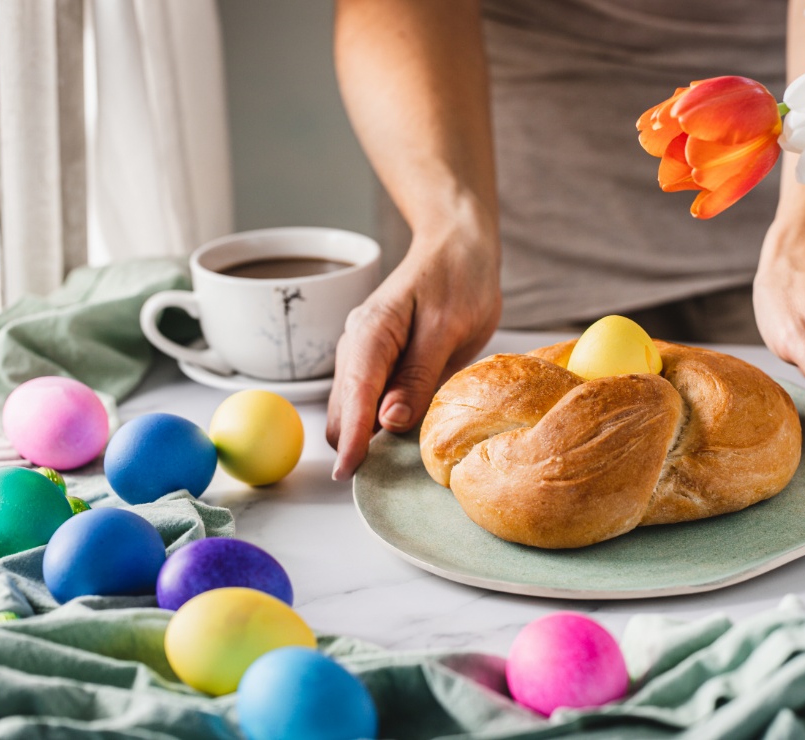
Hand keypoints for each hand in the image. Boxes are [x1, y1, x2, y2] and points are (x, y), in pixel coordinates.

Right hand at [326, 223, 500, 479]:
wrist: (459, 247)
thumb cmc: (458, 278)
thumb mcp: (446, 328)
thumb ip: (418, 375)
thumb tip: (389, 421)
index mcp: (371, 334)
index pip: (355, 396)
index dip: (353, 439)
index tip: (351, 474)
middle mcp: (358, 346)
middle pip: (345, 410)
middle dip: (357, 445)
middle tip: (391, 478)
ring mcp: (366, 355)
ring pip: (355, 409)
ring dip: (369, 437)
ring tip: (400, 464)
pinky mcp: (382, 363)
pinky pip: (372, 401)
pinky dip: (382, 423)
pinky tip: (405, 437)